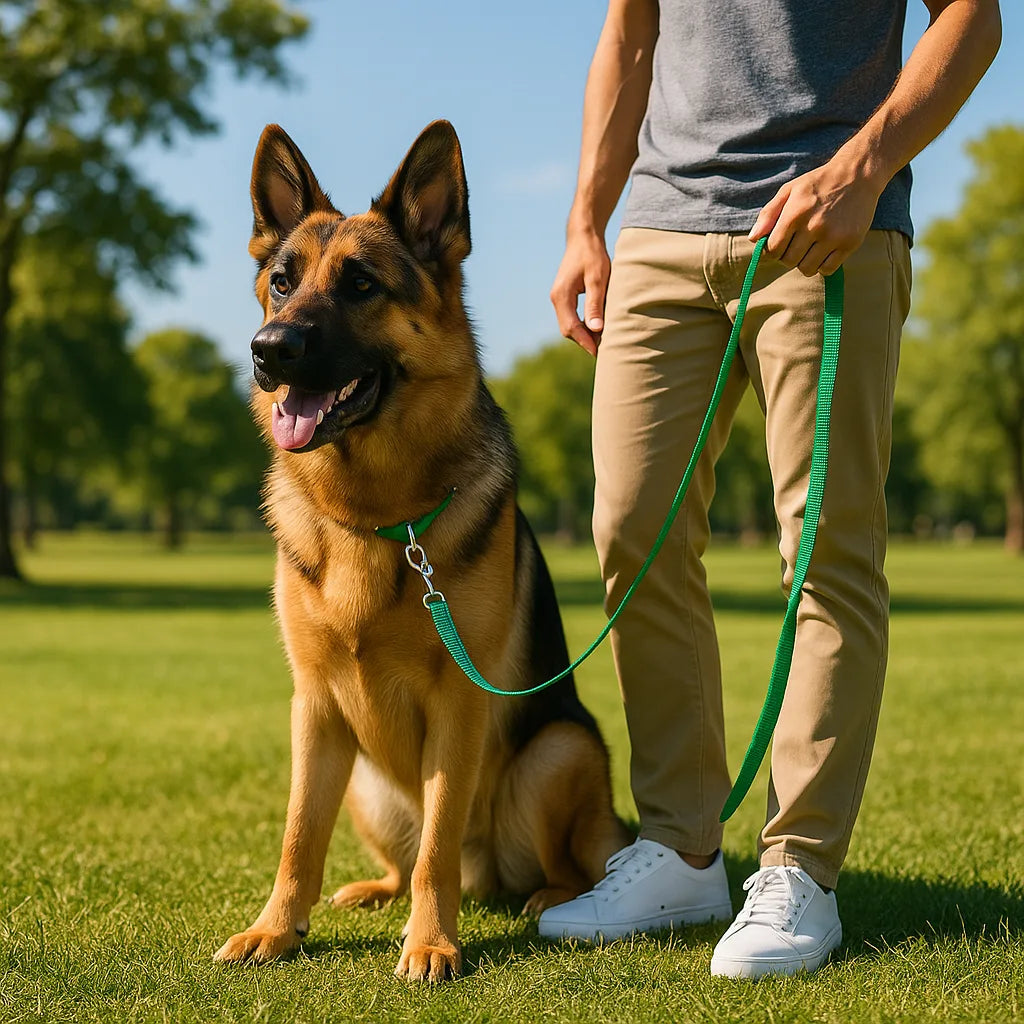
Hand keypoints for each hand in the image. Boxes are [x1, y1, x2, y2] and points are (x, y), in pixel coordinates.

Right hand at [550, 224, 609, 356]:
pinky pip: (571, 317)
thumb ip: (595, 305)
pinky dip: (582, 326)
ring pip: (569, 325)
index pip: (571, 327)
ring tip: (602, 342)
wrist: (583, 237)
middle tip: (604, 350)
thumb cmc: (592, 255)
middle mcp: (556, 299)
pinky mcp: (564, 296)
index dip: (585, 342)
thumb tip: (596, 330)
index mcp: (561, 296)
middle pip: (568, 330)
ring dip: (584, 334)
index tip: (598, 353)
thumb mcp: (598, 279)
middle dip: (584, 341)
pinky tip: (596, 328)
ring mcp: (559, 298)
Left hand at [749, 154, 886, 276]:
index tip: (778, 244)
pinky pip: (827, 270)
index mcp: (796, 213)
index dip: (771, 250)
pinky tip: (824, 251)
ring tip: (809, 247)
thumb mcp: (789, 190)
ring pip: (807, 269)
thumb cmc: (818, 184)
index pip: (772, 249)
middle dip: (787, 256)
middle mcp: (814, 226)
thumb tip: (753, 239)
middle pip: (788, 261)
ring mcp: (834, 236)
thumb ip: (768, 214)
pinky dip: (822, 266)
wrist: (858, 174)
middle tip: (796, 243)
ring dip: (804, 263)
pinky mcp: (850, 243)